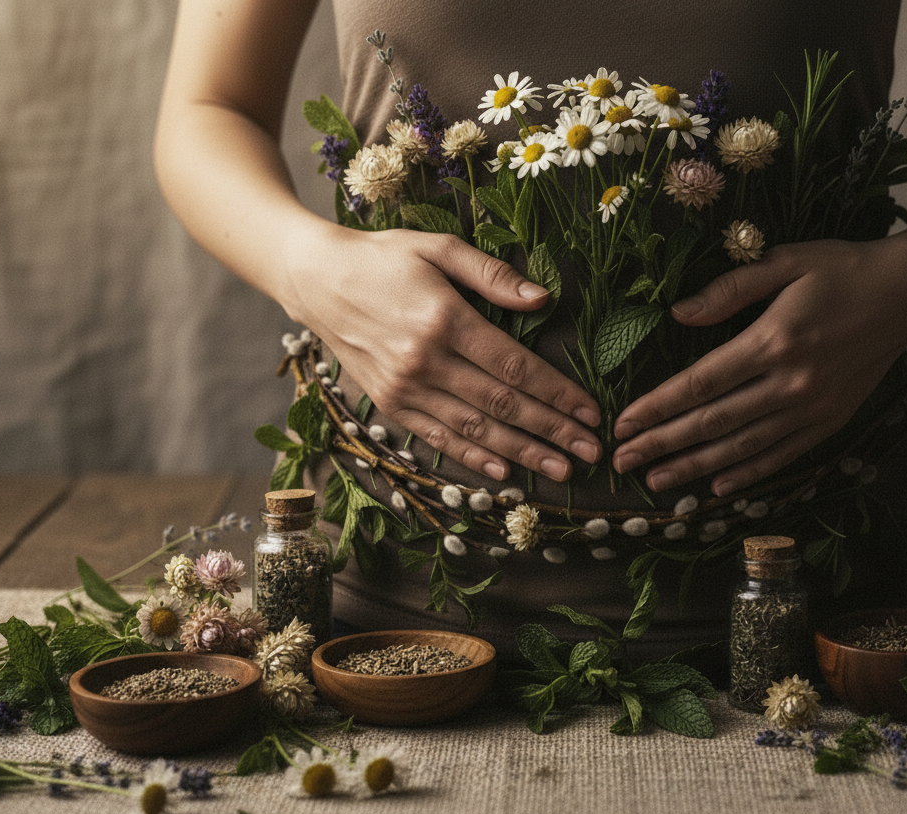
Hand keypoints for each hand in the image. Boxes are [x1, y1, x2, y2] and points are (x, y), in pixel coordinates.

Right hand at [290, 225, 602, 481]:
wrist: (315, 279)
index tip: (591, 411)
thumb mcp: (438, 247)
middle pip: (502, 406)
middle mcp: (425, 361)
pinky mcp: (390, 405)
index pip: (515, 367)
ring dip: (523, 453)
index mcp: (445, 320)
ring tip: (561, 470)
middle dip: (552, 431)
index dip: (558, 393)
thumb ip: (492, 274)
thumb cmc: (383, 257)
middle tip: (591, 451)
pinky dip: (473, 459)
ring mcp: (405, 388)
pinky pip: (438, 438)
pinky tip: (506, 473)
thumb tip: (543, 299)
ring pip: (475, 430)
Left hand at [611, 238, 906, 495]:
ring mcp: (814, 407)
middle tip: (624, 462)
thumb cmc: (844, 268)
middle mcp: (791, 383)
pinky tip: (718, 487)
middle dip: (663, 444)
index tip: (624, 423)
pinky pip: (783, 454)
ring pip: (743, 446)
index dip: (657, 406)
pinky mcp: (833, 419)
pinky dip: (749, 473)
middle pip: (713, 422)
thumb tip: (678, 313)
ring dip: (696, 467)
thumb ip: (729, 289)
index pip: (700, 384)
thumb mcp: (785, 261)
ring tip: (658, 481)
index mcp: (773, 341)